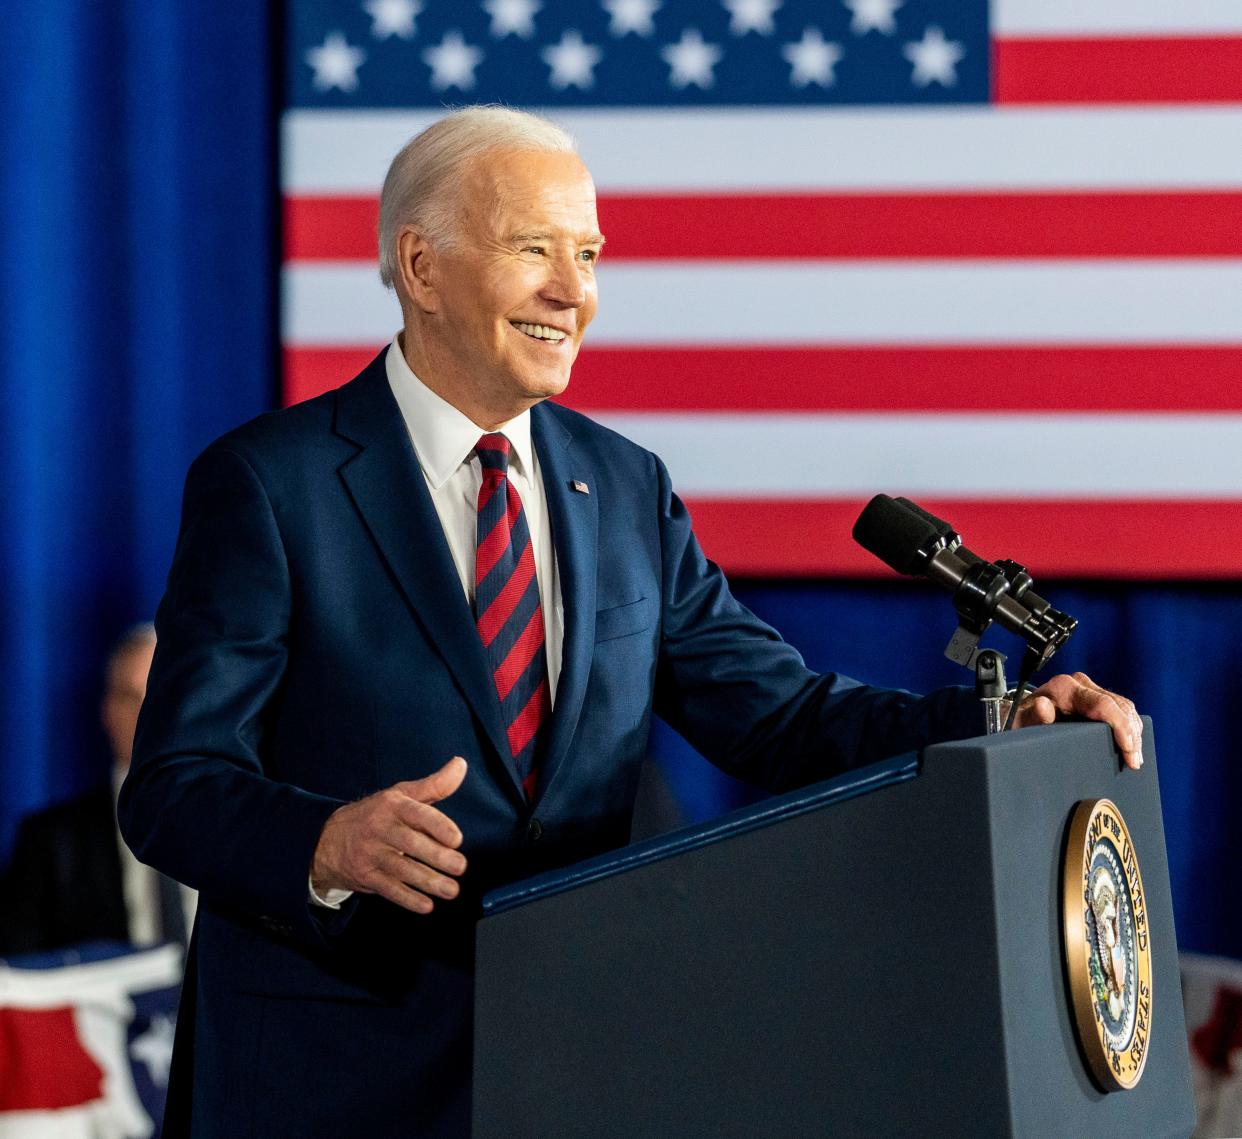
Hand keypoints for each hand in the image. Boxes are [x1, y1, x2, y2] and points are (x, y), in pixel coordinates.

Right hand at [310, 757, 468, 913]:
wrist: (327, 839)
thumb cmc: (375, 815)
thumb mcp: (400, 794)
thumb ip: (434, 785)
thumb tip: (460, 765)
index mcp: (392, 806)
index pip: (416, 813)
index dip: (438, 826)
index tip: (456, 839)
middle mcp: (380, 829)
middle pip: (410, 844)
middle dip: (437, 857)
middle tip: (460, 867)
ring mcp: (371, 854)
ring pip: (402, 869)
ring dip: (429, 882)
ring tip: (452, 889)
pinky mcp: (365, 876)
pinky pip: (389, 889)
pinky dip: (408, 899)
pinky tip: (426, 905)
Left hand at [1008, 672, 1143, 769]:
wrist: (1019, 716)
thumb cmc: (1020, 720)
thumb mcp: (1021, 721)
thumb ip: (1031, 716)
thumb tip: (1044, 707)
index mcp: (1064, 687)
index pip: (1103, 704)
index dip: (1121, 727)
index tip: (1128, 750)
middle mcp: (1080, 684)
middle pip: (1119, 706)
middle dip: (1131, 735)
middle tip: (1134, 762)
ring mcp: (1090, 689)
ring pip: (1124, 707)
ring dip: (1134, 732)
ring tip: (1135, 758)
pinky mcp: (1096, 698)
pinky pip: (1121, 709)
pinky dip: (1130, 727)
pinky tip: (1132, 746)